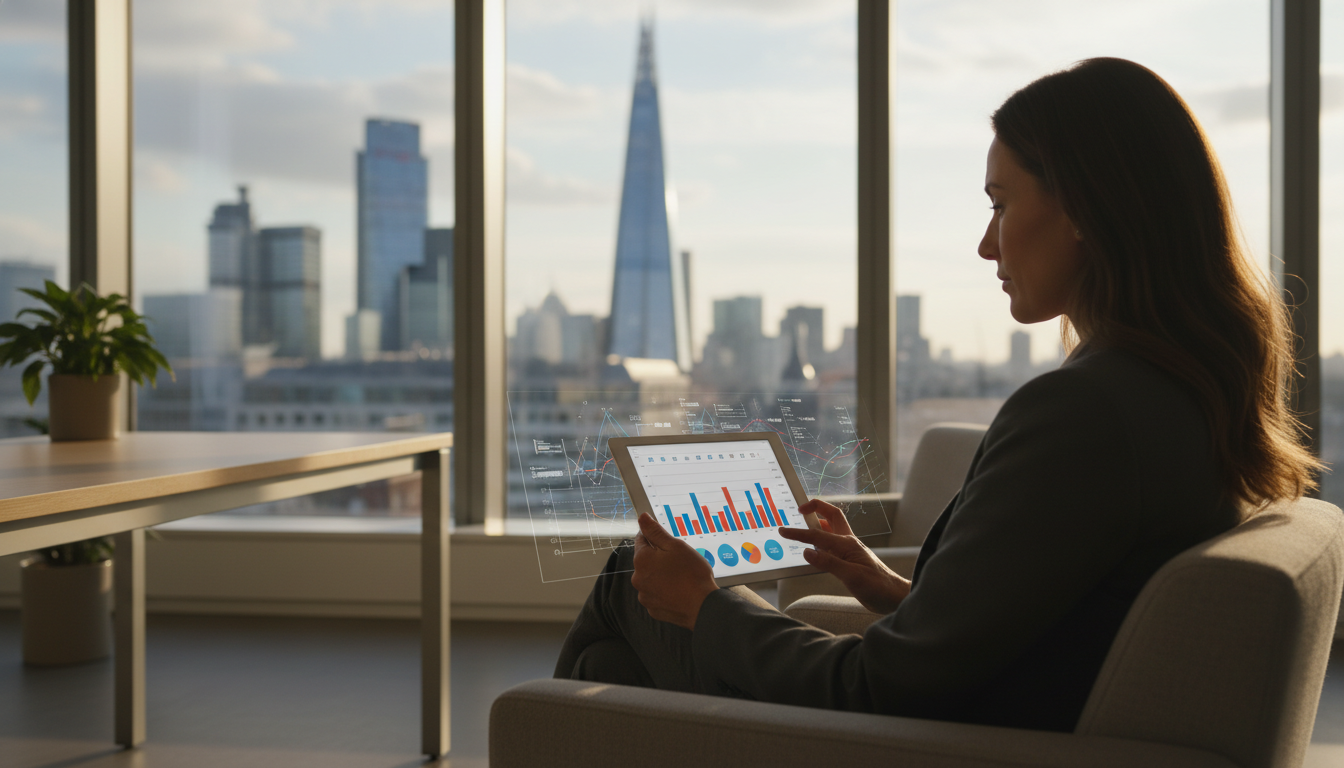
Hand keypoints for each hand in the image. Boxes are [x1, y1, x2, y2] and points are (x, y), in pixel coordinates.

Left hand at [630, 513, 718, 629]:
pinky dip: (665, 591)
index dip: (655, 538)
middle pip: (646, 561)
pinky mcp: (653, 609)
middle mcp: (638, 578)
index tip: (668, 543)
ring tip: (681, 578)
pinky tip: (679, 591)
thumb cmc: (691, 574)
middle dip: (659, 558)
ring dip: (661, 575)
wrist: (703, 607)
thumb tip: (642, 518)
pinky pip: (657, 594)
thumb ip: (656, 531)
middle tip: (680, 561)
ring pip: (651, 578)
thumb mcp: (675, 545)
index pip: (641, 540)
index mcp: (642, 559)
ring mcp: (644, 595)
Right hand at [780, 499, 910, 614]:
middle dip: (815, 508)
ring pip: (831, 529)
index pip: (818, 535)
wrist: (893, 597)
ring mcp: (849, 551)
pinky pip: (831, 545)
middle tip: (799, 510)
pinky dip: (820, 542)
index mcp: (848, 544)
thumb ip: (829, 563)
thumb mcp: (851, 576)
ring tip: (802, 526)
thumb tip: (807, 552)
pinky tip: (813, 550)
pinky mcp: (849, 561)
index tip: (784, 531)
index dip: (799, 533)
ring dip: (818, 524)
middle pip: (831, 516)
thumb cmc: (878, 586)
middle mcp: (848, 543)